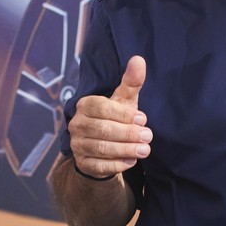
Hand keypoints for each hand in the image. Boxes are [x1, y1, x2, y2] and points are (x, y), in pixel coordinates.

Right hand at [67, 56, 150, 178]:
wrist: (102, 150)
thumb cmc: (115, 119)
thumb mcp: (124, 101)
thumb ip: (131, 82)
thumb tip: (139, 59)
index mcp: (85, 105)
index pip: (101, 108)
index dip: (123, 114)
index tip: (143, 119)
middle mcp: (77, 124)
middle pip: (102, 129)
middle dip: (128, 134)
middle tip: (148, 136)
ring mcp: (77, 145)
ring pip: (101, 148)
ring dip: (125, 149)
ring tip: (145, 150)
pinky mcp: (82, 164)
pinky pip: (99, 166)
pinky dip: (116, 164)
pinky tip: (131, 161)